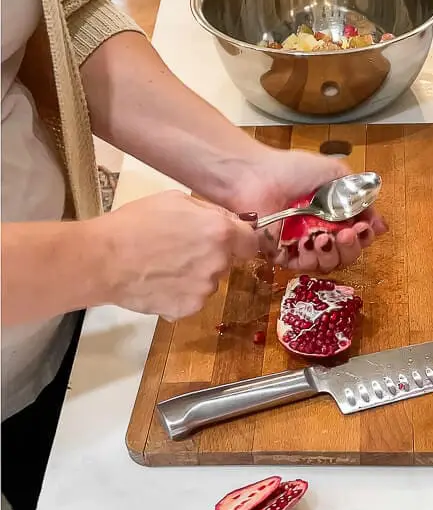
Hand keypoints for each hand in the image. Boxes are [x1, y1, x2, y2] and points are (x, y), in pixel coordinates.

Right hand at [95, 191, 258, 318]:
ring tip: (164, 265)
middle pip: (226, 261)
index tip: (225, 239)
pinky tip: (158, 282)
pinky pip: (192, 299)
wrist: (103, 260)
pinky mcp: (187, 309)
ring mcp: (203, 290)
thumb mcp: (175, 200)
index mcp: (220, 233)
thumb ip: (210, 212)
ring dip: (195, 275)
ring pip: (208, 281)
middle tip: (181, 248)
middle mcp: (218, 263)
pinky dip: (180, 293)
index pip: (251, 242)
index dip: (238, 240)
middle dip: (211, 255)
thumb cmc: (135, 223)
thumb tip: (229, 220)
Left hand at [227, 147, 387, 272]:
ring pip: (328, 264)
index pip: (358, 235)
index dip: (365, 235)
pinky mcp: (281, 255)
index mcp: (334, 213)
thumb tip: (381, 224)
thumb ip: (360, 197)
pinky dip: (310, 259)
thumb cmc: (294, 170)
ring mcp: (300, 245)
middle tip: (346, 233)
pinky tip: (310, 243)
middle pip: (346, 254)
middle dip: (352, 247)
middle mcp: (320, 231)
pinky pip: (302, 267)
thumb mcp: (336, 174)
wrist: (258, 175)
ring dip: (333, 254)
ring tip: (325, 237)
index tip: (365, 226)